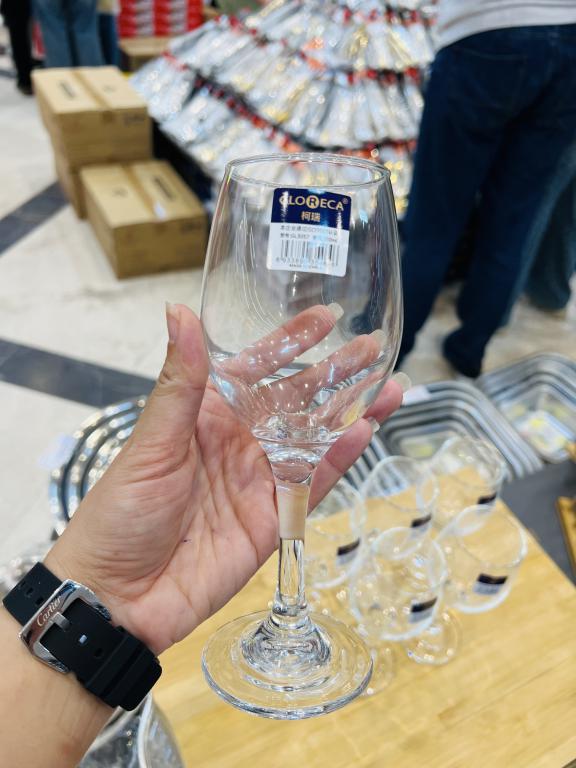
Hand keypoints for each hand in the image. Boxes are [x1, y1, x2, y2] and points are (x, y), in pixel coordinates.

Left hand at [47, 305, 403, 653]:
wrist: (121, 596)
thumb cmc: (122, 512)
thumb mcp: (153, 442)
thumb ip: (179, 383)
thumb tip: (179, 312)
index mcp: (207, 415)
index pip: (256, 368)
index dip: (290, 341)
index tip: (325, 316)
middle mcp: (239, 442)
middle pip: (296, 401)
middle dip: (335, 373)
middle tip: (373, 347)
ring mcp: (259, 481)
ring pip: (314, 440)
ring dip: (351, 413)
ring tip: (390, 386)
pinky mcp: (273, 519)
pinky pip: (312, 486)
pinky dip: (339, 460)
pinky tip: (365, 432)